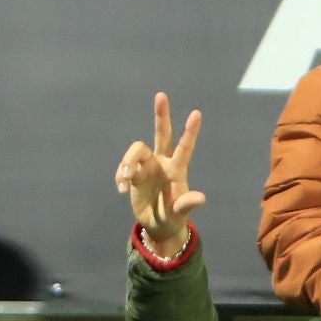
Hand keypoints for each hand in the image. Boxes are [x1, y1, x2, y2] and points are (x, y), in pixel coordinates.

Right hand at [114, 92, 205, 255]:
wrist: (156, 225)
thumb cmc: (172, 218)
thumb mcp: (179, 214)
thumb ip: (186, 204)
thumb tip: (201, 198)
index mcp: (176, 170)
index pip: (184, 148)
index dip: (189, 132)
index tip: (197, 113)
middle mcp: (162, 163)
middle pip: (161, 134)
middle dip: (161, 115)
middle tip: (161, 95)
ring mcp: (147, 166)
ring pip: (135, 150)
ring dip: (127, 163)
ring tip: (124, 181)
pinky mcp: (133, 172)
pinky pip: (123, 166)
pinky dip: (120, 175)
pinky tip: (120, 188)